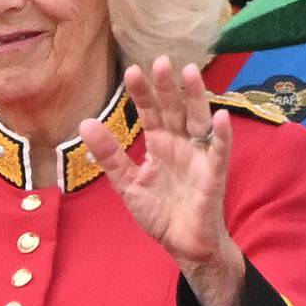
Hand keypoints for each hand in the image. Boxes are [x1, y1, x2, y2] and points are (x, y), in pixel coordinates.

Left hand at [80, 57, 243, 305]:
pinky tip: (220, 117)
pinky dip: (221, 136)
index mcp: (160, 144)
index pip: (150, 112)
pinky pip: (219, 153)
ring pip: (198, 121)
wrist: (183, 245)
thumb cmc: (160, 212)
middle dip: (167, 87)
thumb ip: (108, 154)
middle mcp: (181, 145)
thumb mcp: (126, 182)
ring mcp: (198, 158)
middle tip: (160, 60)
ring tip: (190, 73)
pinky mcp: (212, 176)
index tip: (131, 70)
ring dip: (196, 98)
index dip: (142, 93)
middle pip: (174, 109)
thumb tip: (85, 122)